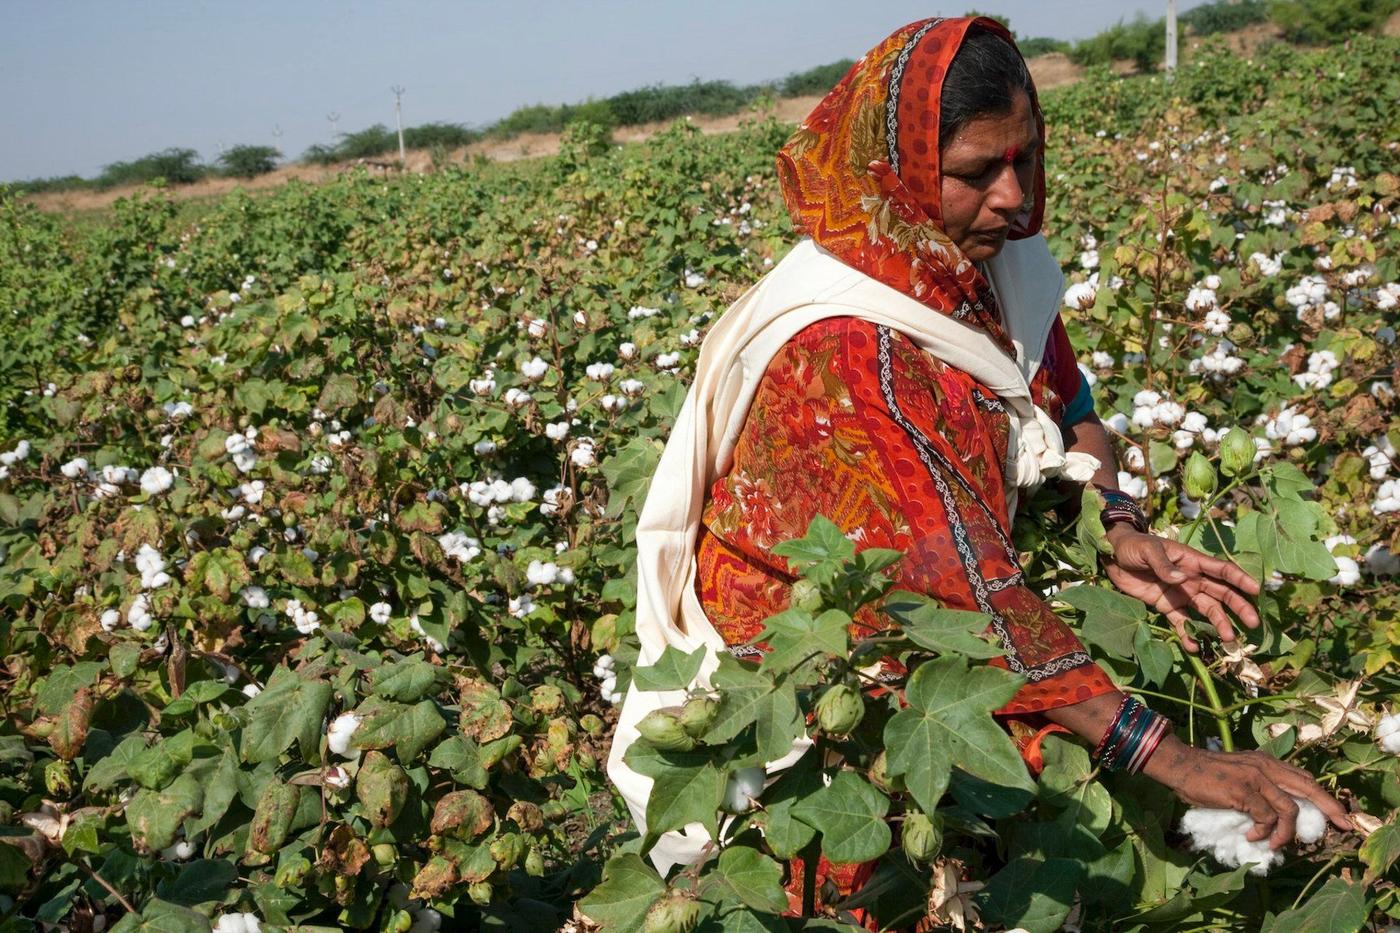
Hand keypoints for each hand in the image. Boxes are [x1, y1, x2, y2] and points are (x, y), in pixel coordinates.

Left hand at [1102, 525, 1261, 651]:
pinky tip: (1194, 647)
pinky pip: (1182, 622)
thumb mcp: (1147, 551)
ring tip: (1229, 639)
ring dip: (1219, 624)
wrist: (1111, 557)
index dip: (1240, 579)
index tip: (1256, 590)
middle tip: (1252, 623)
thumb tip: (1182, 580)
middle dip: (1238, 607)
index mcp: (1191, 561)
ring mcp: (1181, 594)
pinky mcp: (1167, 606)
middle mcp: (1192, 579)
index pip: (1222, 570)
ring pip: (1207, 611)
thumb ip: (1163, 565)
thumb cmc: (1133, 547)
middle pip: (1221, 594)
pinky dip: (1189, 634)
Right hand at [1144, 740, 1350, 847]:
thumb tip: (1274, 813)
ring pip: (1290, 809)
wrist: (1180, 765)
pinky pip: (1266, 818)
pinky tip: (1252, 836)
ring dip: (1286, 833)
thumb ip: (1259, 786)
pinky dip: (1263, 832)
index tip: (1338, 814)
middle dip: (1330, 808)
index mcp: (1266, 762)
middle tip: (1343, 826)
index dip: (1324, 796)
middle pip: (1309, 788)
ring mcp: (1256, 778)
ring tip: (1274, 844)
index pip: (1304, 778)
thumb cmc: (1205, 774)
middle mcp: (1266, 766)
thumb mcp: (1240, 774)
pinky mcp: (1244, 791)